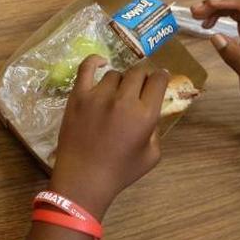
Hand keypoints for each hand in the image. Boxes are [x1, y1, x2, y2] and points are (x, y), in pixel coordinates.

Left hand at [50, 57, 168, 217]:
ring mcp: (98, 96)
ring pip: (114, 74)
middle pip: (137, 73)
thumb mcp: (151, 155)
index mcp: (145, 114)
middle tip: (139, 86)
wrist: (83, 178)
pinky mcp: (77, 96)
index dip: (161, 76)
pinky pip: (86, 68)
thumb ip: (155, 130)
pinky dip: (94, 61)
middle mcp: (123, 100)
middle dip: (143, 77)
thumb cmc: (119, 171)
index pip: (158, 81)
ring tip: (117, 91)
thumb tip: (151, 112)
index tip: (160, 77)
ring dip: (120, 80)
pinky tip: (100, 62)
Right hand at [191, 0, 239, 120]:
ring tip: (196, 14)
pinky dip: (221, 14)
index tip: (209, 4)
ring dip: (219, 5)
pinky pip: (237, 16)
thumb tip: (214, 36)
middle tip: (196, 10)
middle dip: (223, 0)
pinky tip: (207, 23)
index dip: (234, 2)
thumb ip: (236, 59)